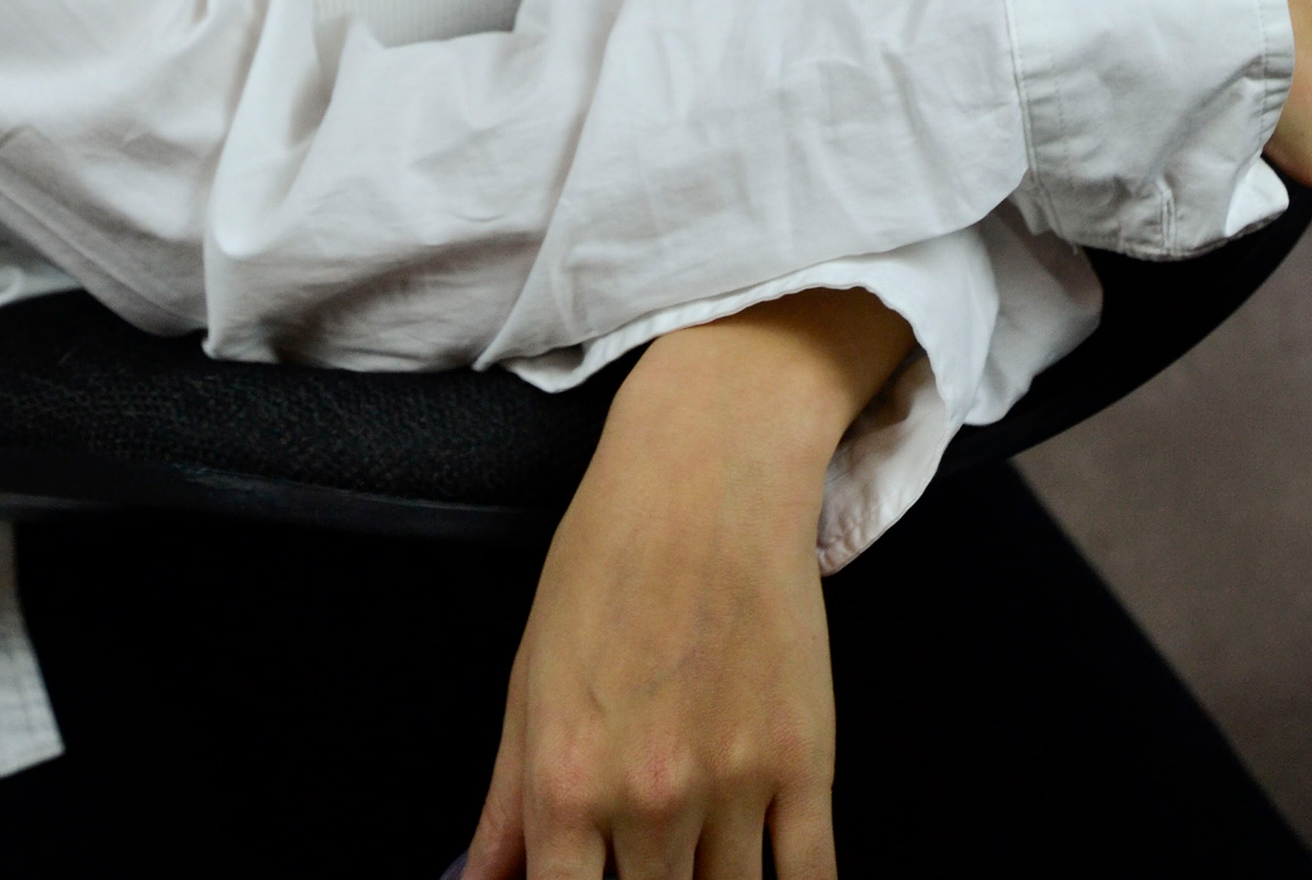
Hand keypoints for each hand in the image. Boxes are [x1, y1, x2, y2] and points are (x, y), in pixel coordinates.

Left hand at [462, 287, 913, 879]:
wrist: (705, 471)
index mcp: (566, 782)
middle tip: (639, 854)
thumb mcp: (530, 675)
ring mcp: (734, 786)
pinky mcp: (806, 765)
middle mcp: (649, 799)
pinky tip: (763, 869)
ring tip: (691, 842)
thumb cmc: (605, 560)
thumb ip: (505, 802)